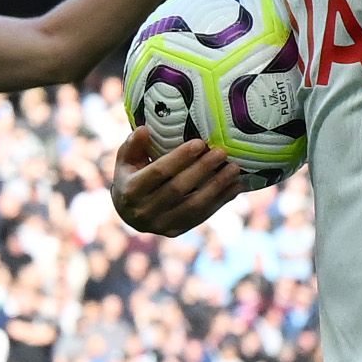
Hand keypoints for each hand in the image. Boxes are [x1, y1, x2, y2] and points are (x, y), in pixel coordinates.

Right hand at [111, 124, 248, 235]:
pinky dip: (220, 201)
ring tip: (234, 169)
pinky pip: (201, 216)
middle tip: (221, 152)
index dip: (179, 158)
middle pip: (178, 189)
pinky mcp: (176, 231)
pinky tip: (235, 187)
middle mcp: (144, 212)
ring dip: (217, 187)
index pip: (158, 172)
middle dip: (202, 169)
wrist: (129, 212)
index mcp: (130, 191)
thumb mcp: (126, 160)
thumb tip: (144, 130)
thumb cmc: (130, 176)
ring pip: (193, 206)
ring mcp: (161, 225)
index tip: (199, 143)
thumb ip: (133, 145)